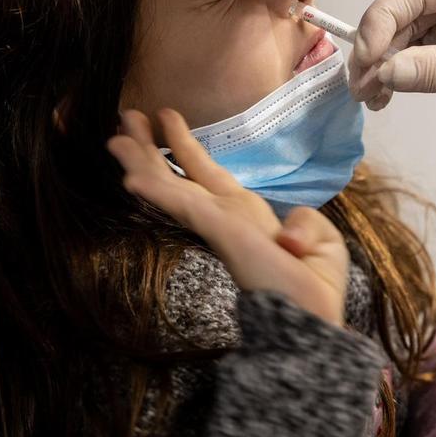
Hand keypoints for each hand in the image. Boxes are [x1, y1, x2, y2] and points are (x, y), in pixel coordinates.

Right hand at [107, 108, 348, 325]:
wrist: (313, 319)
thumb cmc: (316, 289)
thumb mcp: (320, 241)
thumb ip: (305, 223)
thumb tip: (286, 233)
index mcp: (245, 215)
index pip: (206, 174)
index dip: (185, 146)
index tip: (165, 117)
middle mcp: (226, 215)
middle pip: (179, 174)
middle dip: (151, 147)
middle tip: (125, 116)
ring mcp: (219, 222)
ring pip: (172, 185)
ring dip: (143, 160)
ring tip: (115, 135)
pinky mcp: (220, 229)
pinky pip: (184, 204)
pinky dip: (157, 190)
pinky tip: (131, 178)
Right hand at [350, 0, 435, 140]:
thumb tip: (385, 74)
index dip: (381, 23)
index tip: (368, 60)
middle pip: (399, 15)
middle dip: (375, 50)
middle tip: (360, 86)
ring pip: (401, 38)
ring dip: (381, 66)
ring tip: (370, 98)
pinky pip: (414, 56)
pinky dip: (396, 75)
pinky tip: (385, 95)